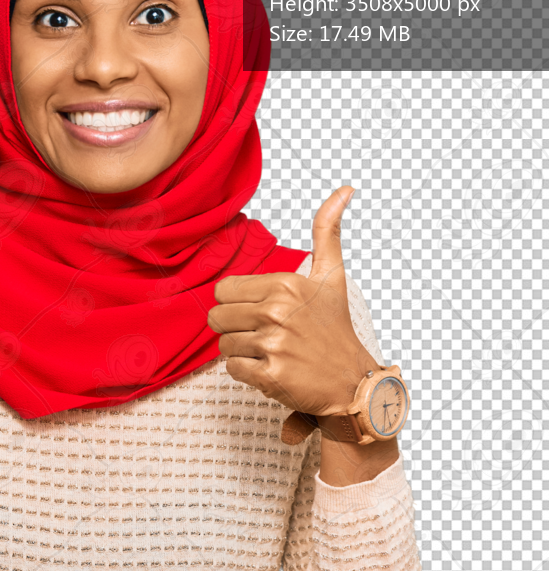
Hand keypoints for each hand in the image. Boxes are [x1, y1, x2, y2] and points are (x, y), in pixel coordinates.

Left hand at [206, 186, 379, 417]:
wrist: (353, 381)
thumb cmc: (335, 328)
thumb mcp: (332, 276)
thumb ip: (327, 232)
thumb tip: (345, 189)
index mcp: (285, 285)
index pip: (224, 290)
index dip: (237, 303)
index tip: (261, 311)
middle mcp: (277, 312)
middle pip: (216, 317)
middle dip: (233, 327)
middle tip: (262, 333)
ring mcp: (273, 345)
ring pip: (222, 344)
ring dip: (241, 350)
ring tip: (270, 351)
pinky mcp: (270, 375)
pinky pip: (232, 368)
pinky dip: (247, 371)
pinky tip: (271, 368)